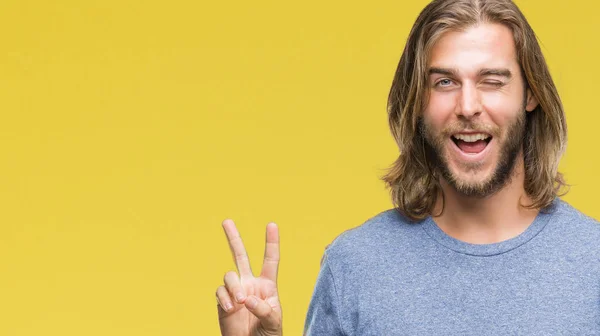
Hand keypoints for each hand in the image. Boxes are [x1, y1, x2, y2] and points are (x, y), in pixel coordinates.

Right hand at [216, 219, 282, 335]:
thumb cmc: (268, 334)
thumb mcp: (273, 321)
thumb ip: (264, 308)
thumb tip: (247, 298)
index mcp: (267, 285)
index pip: (270, 260)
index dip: (271, 242)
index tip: (272, 224)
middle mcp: (250, 284)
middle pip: (240, 256)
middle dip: (233, 238)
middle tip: (226, 221)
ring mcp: (235, 291)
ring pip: (229, 275)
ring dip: (234, 287)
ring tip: (240, 303)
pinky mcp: (223, 301)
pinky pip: (220, 291)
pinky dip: (225, 299)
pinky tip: (232, 309)